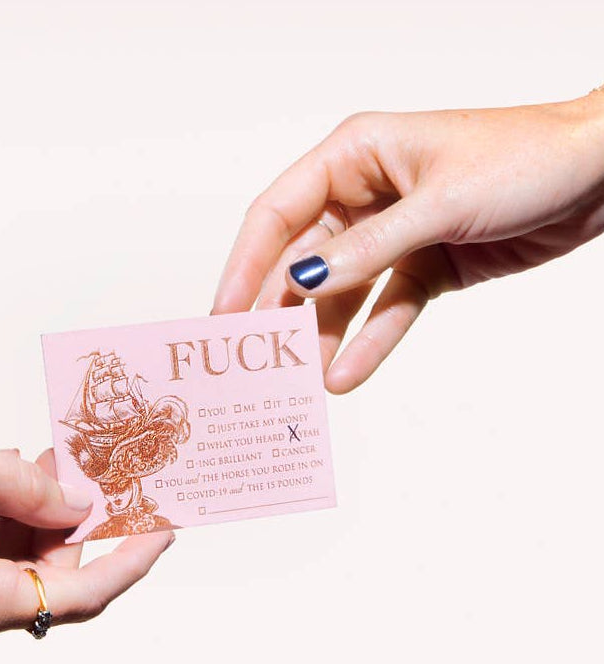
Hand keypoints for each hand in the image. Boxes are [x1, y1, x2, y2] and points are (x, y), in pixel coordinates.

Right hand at [0, 416, 172, 658]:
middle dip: (76, 521)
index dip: (129, 561)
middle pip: (46, 579)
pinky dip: (0, 521)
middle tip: (97, 465)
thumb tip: (79, 506)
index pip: (78, 594)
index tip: (165, 529)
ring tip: (49, 457)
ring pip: (13, 567)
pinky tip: (6, 474)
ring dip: (36, 515)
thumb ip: (29, 488)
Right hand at [213, 92, 603, 391]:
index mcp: (355, 155)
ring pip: (342, 293)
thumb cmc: (524, 158)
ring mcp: (392, 235)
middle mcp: (365, 195)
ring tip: (299, 380)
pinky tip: (345, 374)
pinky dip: (368, 342)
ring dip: (321, 335)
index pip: (277, 213)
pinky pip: (386, 309)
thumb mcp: (438, 204)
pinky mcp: (423, 266)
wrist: (599, 173)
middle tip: (258, 360)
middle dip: (281, 310)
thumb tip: (303, 282)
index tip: (223, 314)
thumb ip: (366, 249)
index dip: (245, 265)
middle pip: (304, 259)